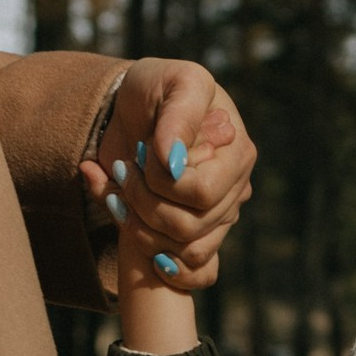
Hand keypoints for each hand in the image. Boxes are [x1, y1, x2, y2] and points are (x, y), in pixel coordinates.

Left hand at [79, 58, 256, 292]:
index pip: (200, 193)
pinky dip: (159, 263)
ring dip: (140, 229)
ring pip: (185, 252)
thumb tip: (174, 161)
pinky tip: (134, 234)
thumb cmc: (157, 89)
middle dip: (143, 203)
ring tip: (119, 196)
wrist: (133, 110)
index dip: (161, 182)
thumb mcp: (172, 82)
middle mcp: (233, 191)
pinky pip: (194, 273)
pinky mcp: (197, 237)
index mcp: (237, 153)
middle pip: (190, 228)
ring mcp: (217, 218)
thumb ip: (178, 116)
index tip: (140, 155)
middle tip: (123, 173)